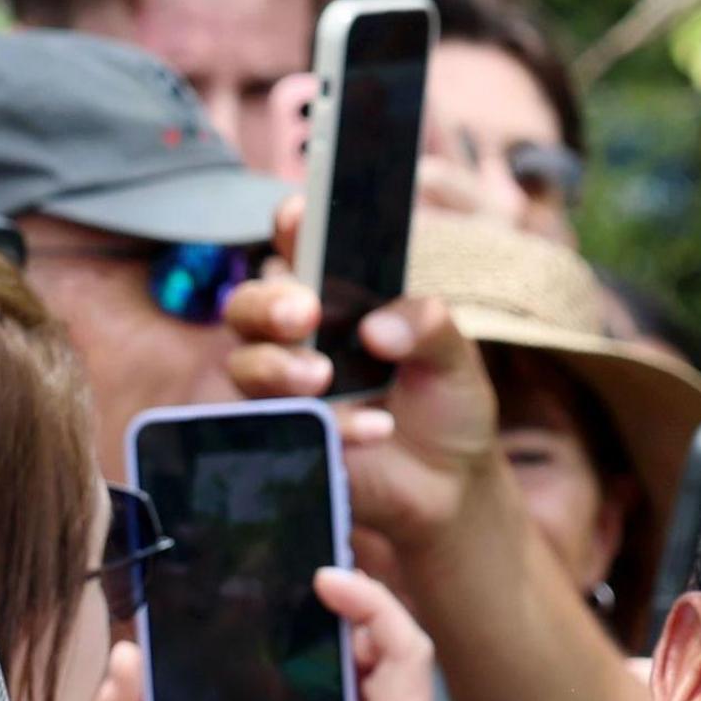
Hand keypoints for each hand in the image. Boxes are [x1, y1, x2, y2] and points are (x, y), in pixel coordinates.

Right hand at [220, 224, 504, 561]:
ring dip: (278, 368)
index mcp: (337, 302)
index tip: (297, 214)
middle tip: (303, 312)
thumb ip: (428, 326)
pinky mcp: (286, 444)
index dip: (290, 229)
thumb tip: (377, 327)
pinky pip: (276, 431)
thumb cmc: (446, 406)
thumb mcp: (455, 358)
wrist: (451, 485)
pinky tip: (374, 430)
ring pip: (245, 367)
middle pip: (246, 307)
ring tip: (323, 378)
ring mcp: (284, 395)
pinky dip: (325, 428)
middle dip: (266, 304)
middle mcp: (298, 340)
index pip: (299, 253)